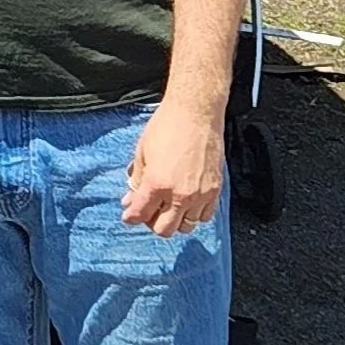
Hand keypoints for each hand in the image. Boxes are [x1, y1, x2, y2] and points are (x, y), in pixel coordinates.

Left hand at [121, 96, 225, 237]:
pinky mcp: (215, 191)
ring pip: (186, 226)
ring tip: (167, 207)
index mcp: (157, 183)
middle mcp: (180, 194)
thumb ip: (137, 181)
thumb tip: (130, 199)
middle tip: (148, 212)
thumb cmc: (166, 128)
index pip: (140, 214)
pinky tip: (184, 203)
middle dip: (151, 223)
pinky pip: (204, 217)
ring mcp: (200, 194)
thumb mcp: (142, 153)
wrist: (195, 114)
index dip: (131, 218)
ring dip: (174, 221)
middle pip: (164, 229)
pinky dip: (193, 215)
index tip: (129, 216)